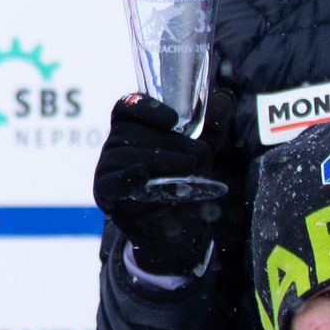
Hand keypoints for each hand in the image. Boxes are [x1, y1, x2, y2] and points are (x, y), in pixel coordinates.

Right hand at [93, 94, 227, 272]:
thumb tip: (224, 97)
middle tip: (197, 157)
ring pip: (126, 154)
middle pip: (132, 131)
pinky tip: (144, 176)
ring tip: (188, 172)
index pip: (127, 107)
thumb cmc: (183, 185)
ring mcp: (106, 169)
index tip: (174, 120)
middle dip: (169, 142)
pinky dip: (128, 177)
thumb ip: (211, 127)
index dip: (147, 108)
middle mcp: (114, 146)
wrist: (178, 232)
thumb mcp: (201, 154)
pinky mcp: (105, 193)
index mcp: (131, 130)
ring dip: (162, 161)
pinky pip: (112, 181)